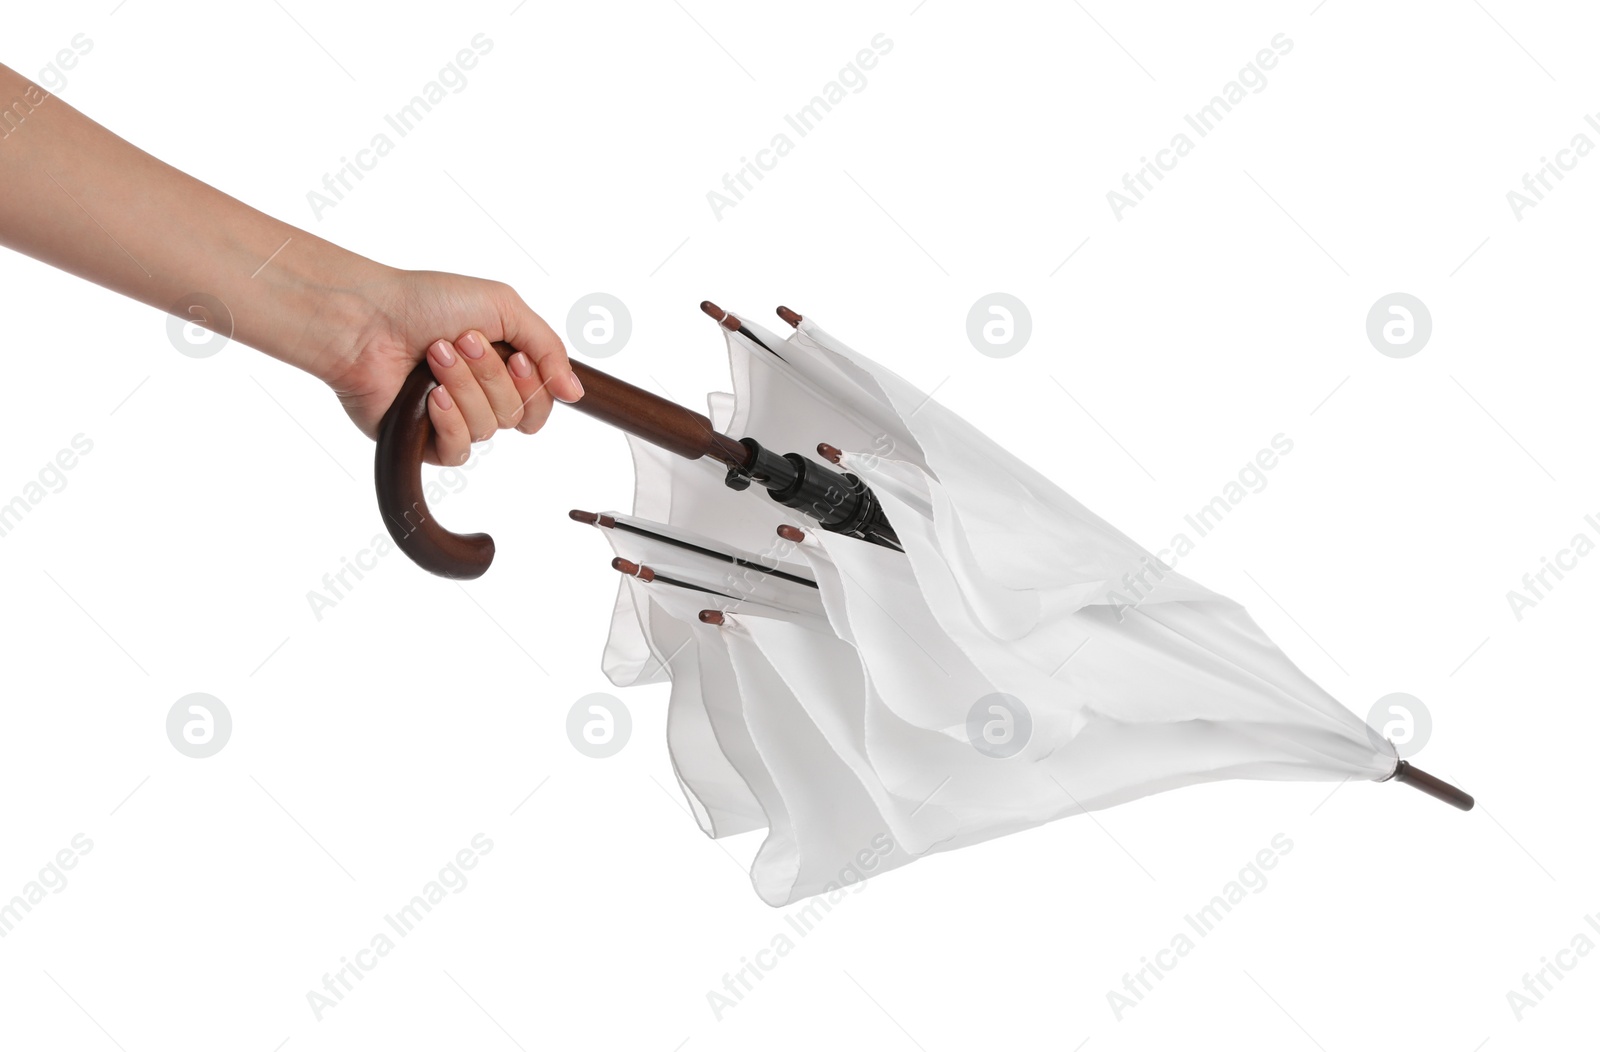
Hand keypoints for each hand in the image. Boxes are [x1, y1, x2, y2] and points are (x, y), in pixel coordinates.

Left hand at [326, 269, 583, 464]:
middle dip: (490, 376)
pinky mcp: (424, 441)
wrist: (366, 320)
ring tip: (433, 357)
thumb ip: (549, 348)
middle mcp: (480, 394)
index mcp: (502, 365)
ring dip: (463, 387)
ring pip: (488, 428)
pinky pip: (459, 451)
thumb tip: (574, 393)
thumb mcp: (505, 307)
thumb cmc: (426, 302)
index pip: (542, 401)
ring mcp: (452, 419)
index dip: (533, 384)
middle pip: (518, 414)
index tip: (511, 355)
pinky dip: (448, 420)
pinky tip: (429, 396)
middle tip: (460, 342)